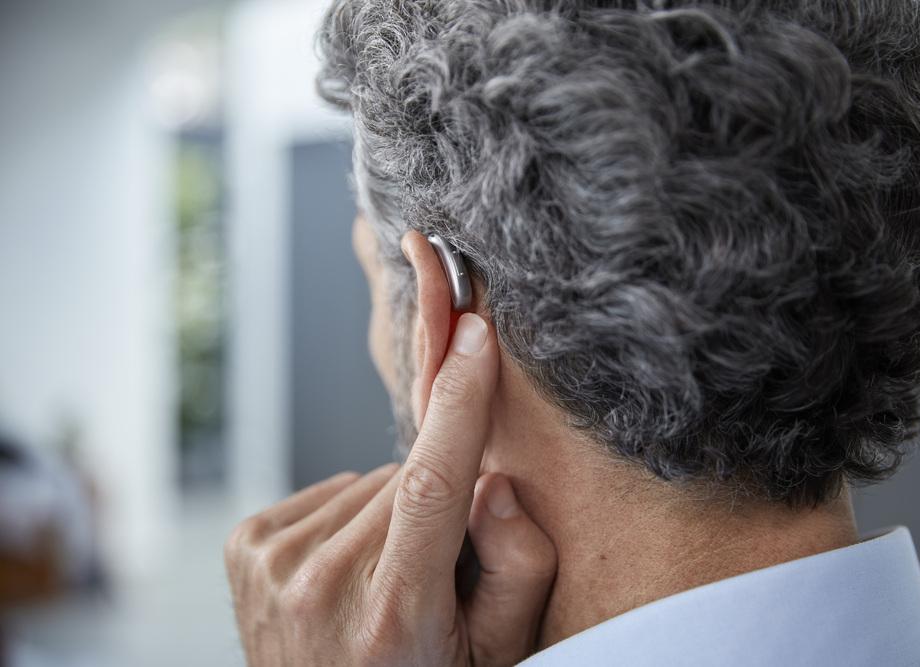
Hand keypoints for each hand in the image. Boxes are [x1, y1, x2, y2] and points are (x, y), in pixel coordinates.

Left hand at [224, 313, 557, 665]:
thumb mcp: (499, 651)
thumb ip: (519, 568)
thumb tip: (493, 480)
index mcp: (394, 613)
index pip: (431, 485)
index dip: (457, 403)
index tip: (473, 337)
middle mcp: (321, 585)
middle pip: (407, 479)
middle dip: (434, 499)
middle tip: (432, 566)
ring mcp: (273, 564)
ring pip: (368, 482)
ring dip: (389, 511)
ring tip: (383, 578)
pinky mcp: (248, 545)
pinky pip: (328, 489)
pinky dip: (348, 513)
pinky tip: (348, 566)